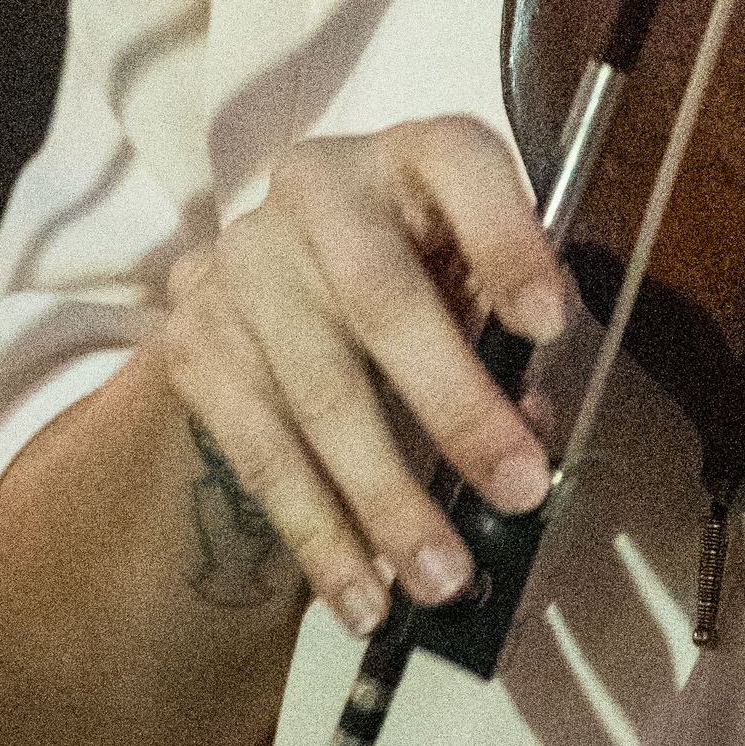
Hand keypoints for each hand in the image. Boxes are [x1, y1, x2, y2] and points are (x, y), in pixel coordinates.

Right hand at [158, 117, 574, 641]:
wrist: (284, 283)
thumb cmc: (418, 277)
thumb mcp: (471, 276)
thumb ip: (506, 330)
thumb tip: (530, 427)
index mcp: (409, 154)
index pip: (459, 165)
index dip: (507, 241)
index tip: (550, 324)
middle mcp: (315, 189)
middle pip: (380, 297)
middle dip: (454, 405)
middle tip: (517, 491)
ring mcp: (241, 264)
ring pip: (318, 393)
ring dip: (385, 500)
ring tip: (442, 581)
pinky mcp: (194, 340)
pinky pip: (259, 450)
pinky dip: (317, 532)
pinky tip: (362, 591)